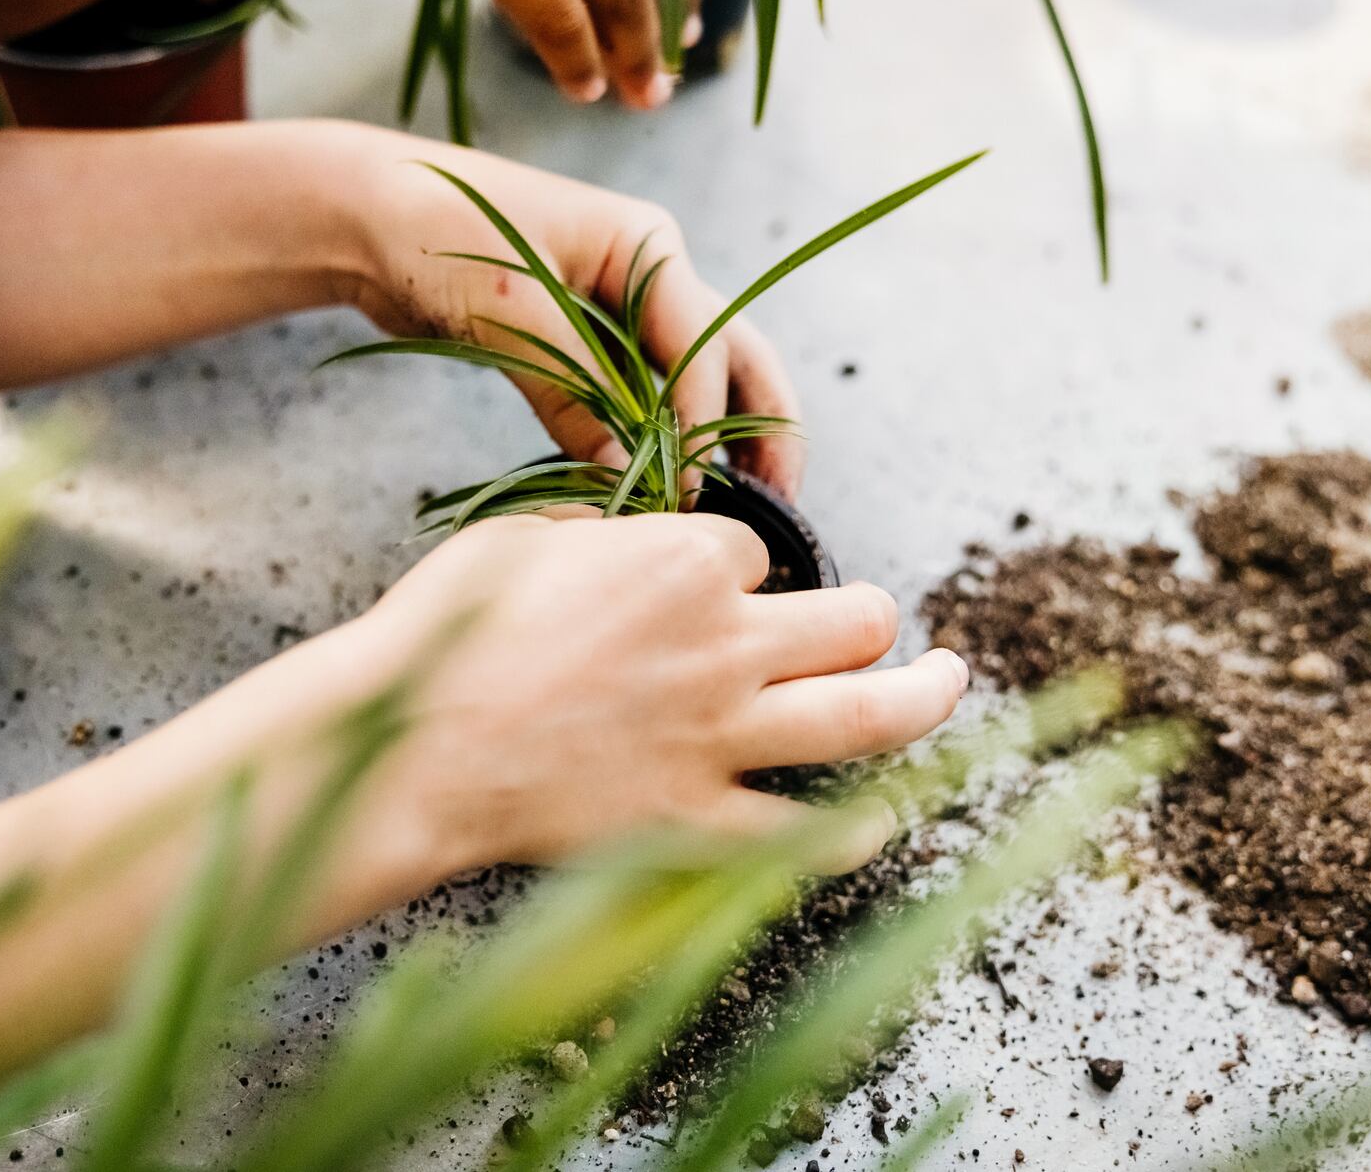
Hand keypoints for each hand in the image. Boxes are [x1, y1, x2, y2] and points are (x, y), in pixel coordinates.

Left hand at [340, 130, 803, 495]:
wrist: (365, 213)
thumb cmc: (436, 232)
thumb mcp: (507, 312)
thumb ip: (570, 392)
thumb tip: (620, 474)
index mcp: (647, 244)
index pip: (703, 344)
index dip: (703, 423)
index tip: (690, 490)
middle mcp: (650, 273)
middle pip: (734, 355)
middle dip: (763, 425)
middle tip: (781, 501)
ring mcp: (622, 308)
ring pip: (695, 381)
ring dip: (718, 439)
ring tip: (741, 506)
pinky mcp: (585, 341)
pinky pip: (639, 396)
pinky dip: (657, 439)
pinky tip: (664, 486)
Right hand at [354, 512, 968, 872]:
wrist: (418, 743)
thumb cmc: (452, 630)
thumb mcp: (523, 537)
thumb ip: (598, 538)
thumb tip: (617, 544)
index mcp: (683, 562)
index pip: (759, 549)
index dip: (740, 565)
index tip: (712, 583)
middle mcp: (725, 644)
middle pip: (853, 619)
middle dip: (871, 617)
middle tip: (879, 624)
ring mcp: (720, 736)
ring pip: (867, 714)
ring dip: (925, 697)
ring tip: (952, 682)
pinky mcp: (696, 818)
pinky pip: (797, 830)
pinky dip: (846, 833)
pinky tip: (875, 825)